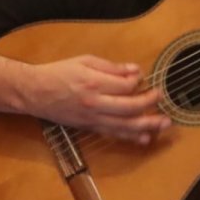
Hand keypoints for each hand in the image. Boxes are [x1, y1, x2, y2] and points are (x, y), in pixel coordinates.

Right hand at [28, 55, 169, 144]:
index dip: (139, 81)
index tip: (143, 77)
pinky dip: (131, 137)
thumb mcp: (84, 61)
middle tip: (161, 97)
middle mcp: (95, 103)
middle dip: (150, 103)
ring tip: (164, 123)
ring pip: (125, 125)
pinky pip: (114, 134)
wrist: (34, 92)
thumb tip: (134, 70)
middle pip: (130, 107)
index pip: (126, 85)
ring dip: (148, 125)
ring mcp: (92, 118)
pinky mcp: (89, 127)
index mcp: (94, 83)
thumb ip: (111, 67)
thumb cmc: (58, 73)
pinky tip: (145, 138)